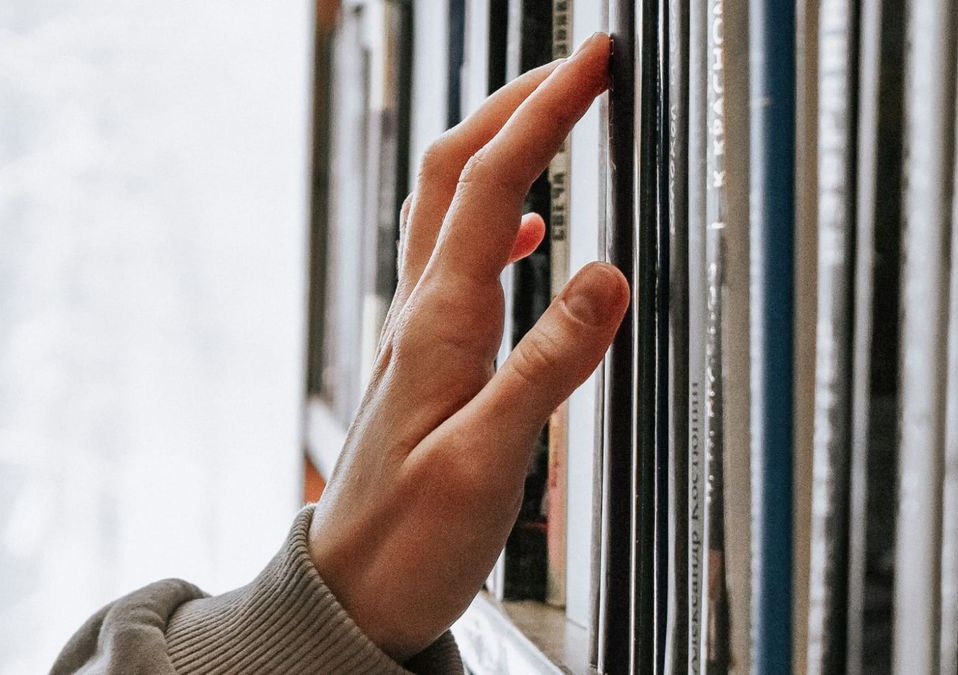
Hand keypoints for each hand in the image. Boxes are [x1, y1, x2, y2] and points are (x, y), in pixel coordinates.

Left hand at [307, 32, 625, 660]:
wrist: (352, 591)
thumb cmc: (409, 540)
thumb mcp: (488, 460)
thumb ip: (547, 367)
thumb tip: (606, 274)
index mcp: (439, 324)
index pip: (493, 184)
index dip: (543, 112)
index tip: (592, 62)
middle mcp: (421, 313)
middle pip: (457, 170)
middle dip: (516, 102)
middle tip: (578, 66)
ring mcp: (419, 332)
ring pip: (448, 205)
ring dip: (499, 148)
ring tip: (552, 118)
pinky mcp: (426, 358)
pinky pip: (454, 259)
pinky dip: (494, 220)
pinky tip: (526, 235)